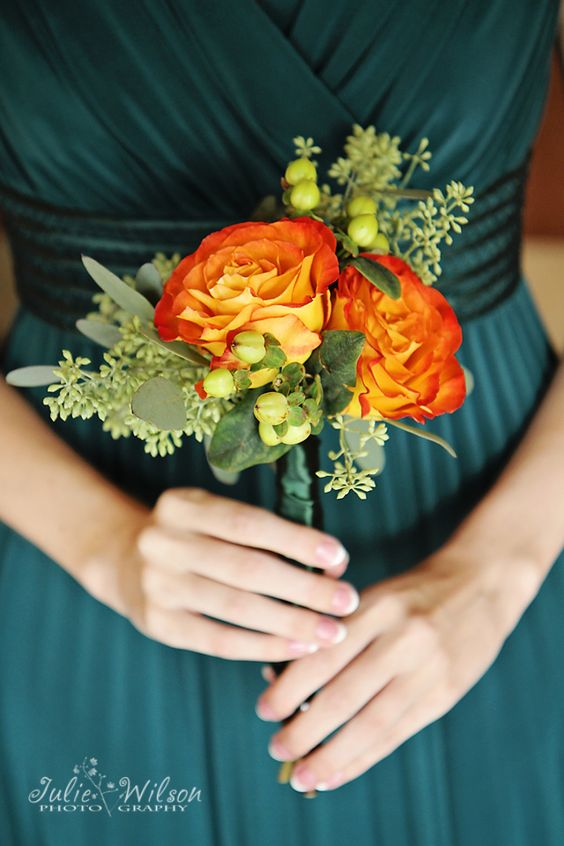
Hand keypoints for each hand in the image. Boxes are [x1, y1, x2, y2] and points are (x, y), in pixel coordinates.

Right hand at [85, 487, 359, 660]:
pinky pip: (219, 640)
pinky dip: (263, 646)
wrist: (124, 560)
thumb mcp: (213, 516)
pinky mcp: (159, 625)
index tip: (339, 556)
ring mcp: (157, 585)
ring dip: (291, 622)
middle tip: (347, 601)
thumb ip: (262, 534)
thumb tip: (330, 563)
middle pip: (246, 568)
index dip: (296, 540)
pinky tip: (297, 647)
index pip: (248, 524)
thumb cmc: (193, 537)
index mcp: (182, 505)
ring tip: (331, 633)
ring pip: (236, 608)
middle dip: (304, 588)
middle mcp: (164, 542)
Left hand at [256, 540, 542, 791]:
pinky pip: (397, 734)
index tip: (264, 711)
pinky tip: (338, 773)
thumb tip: (281, 677)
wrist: (481, 584)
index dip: (289, 689)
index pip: (324, 656)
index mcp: (376, 607)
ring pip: (370, 724)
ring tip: (302, 775)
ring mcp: (427, 670)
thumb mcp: (374, 596)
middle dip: (303, 730)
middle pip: (342, 696)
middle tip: (277, 748)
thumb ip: (335, 632)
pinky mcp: (444, 694)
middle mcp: (402, 639)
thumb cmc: (413, 592)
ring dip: (330, 756)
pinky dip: (363, 758)